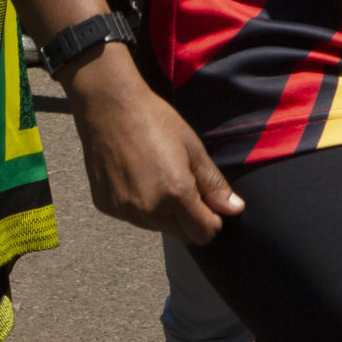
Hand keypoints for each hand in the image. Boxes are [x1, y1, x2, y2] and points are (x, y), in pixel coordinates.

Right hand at [62, 47, 244, 242]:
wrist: (110, 107)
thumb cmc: (155, 121)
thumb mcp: (193, 147)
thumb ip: (214, 183)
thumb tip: (235, 209)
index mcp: (176, 194)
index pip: (204, 234)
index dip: (212, 220)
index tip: (208, 201)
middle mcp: (149, 210)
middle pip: (181, 234)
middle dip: (188, 216)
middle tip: (181, 181)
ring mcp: (124, 211)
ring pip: (156, 226)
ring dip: (163, 212)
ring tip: (157, 175)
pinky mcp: (106, 207)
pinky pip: (132, 217)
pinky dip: (139, 205)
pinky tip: (136, 176)